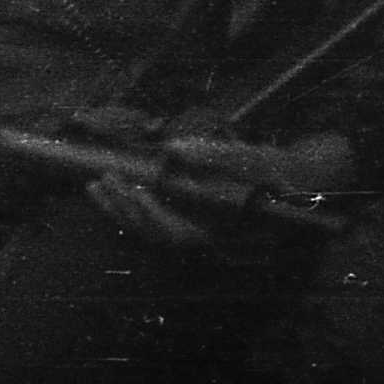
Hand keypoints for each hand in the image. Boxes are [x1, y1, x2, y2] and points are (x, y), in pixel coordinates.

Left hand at [89, 130, 356, 249]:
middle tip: (103, 181)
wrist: (290, 180)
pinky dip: (126, 203)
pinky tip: (105, 187)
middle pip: (152, 233)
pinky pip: (147, 218)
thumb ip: (213, 154)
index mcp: (217, 230)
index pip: (175, 233)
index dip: (152, 215)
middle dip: (125, 209)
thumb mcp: (249, 158)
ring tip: (93, 185)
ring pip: (145, 228)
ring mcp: (189, 228)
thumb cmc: (272, 171)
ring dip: (117, 209)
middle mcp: (200, 235)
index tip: (136, 190)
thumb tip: (171, 149)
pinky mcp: (181, 218)